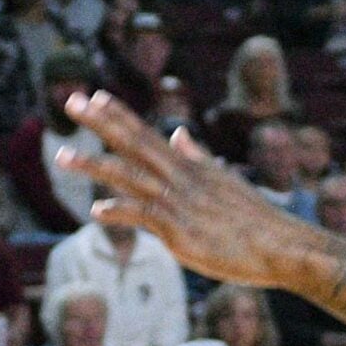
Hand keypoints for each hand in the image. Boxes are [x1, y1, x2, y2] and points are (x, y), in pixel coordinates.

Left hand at [59, 91, 328, 292]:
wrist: (284, 248)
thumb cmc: (259, 222)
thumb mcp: (227, 182)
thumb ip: (199, 157)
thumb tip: (179, 133)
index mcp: (192, 168)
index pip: (148, 134)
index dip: (119, 115)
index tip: (93, 96)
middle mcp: (183, 179)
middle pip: (135, 144)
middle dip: (100, 123)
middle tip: (70, 101)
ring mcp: (181, 204)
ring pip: (131, 177)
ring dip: (94, 165)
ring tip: (61, 156)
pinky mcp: (183, 232)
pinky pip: (145, 216)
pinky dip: (121, 211)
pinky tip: (97, 210)